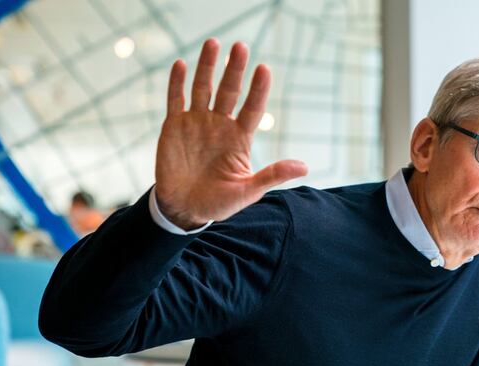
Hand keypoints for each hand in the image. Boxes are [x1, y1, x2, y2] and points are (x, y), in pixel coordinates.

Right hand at [154, 39, 307, 228]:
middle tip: (241, 46)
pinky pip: (176, 99)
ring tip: (213, 43)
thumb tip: (304, 167)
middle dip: (234, 69)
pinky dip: (177, 83)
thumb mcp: (248, 191)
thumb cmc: (219, 202)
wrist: (184, 209)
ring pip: (203, 88)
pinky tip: (181, 65)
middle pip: (229, 91)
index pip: (252, 108)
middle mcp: (220, 125)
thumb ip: (272, 175)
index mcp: (239, 138)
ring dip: (207, 66)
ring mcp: (197, 123)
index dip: (258, 89)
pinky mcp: (174, 127)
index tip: (264, 68)